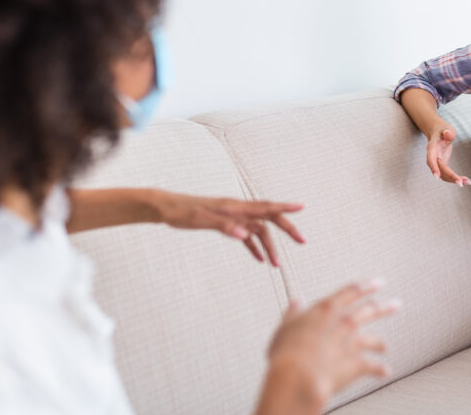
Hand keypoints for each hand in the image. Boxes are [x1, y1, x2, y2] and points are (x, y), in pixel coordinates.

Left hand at [154, 191, 304, 266]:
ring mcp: (233, 218)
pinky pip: (246, 236)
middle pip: (269, 218)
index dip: (285, 207)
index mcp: (235, 207)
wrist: (167, 208)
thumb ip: (225, 227)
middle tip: (302, 241)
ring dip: (269, 246)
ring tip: (276, 264)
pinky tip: (259, 259)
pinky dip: (254, 247)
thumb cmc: (183, 212)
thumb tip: (246, 235)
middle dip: (286, 229)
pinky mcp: (226, 225)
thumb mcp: (202, 220)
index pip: (265, 206)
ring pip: (259, 231)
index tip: (302, 207)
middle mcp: (238, 210)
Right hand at [263, 280, 401, 408]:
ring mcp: (353, 342)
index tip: (377, 283)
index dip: (366, 287)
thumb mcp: (286, 326)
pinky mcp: (358, 363)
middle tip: (395, 304)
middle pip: (370, 310)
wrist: (299, 375)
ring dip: (380, 343)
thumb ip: (293, 314)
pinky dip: (380, 369)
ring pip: (374, 339)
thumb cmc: (288, 351)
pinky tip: (385, 371)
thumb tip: (296, 304)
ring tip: (384, 346)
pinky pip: (374, 366)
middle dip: (384, 307)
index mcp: (327, 309)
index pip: (351, 292)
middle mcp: (344, 322)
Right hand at [426, 126, 470, 185]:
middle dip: (450, 177)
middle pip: (440, 170)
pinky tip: (466, 180)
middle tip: (460, 183)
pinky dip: (456, 178)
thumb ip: (448, 131)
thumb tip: (448, 135)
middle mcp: (433, 157)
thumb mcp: (446, 127)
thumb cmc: (442, 130)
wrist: (438, 132)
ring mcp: (437, 163)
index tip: (437, 176)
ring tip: (468, 182)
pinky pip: (448, 174)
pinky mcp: (443, 165)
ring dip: (454, 180)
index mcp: (432, 148)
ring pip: (444, 175)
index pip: (431, 159)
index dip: (433, 167)